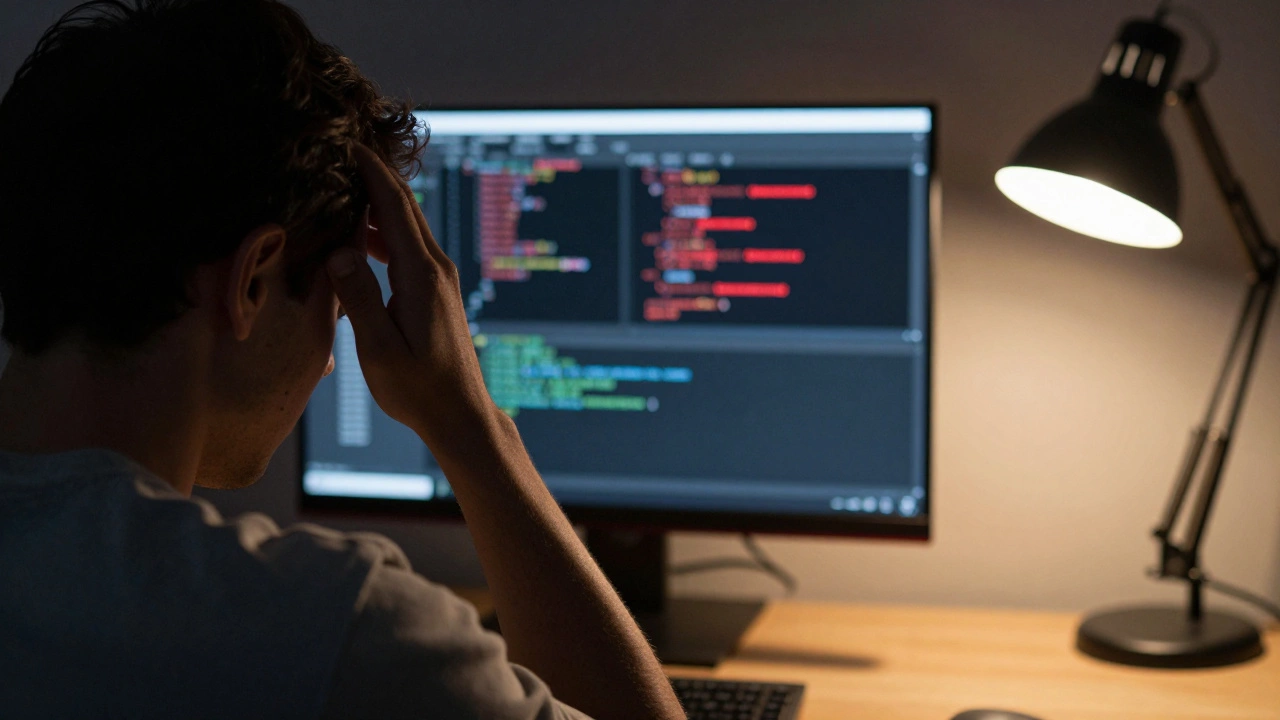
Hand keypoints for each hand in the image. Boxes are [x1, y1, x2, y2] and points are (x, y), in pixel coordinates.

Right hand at [325, 144, 496, 450]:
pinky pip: (407, 248)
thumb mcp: (379, 350)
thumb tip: (339, 252)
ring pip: (405, 227)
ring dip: (375, 204)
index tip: (347, 143)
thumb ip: (359, 299)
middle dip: (373, 175)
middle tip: (340, 152)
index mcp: (421, 275)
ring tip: (339, 188)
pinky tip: (357, 238)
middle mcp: (435, 268)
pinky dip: (382, 233)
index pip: (393, 206)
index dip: (370, 172)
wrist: (460, 414)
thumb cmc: (419, 390)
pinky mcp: (435, 292)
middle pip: (403, 207)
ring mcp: (438, 279)